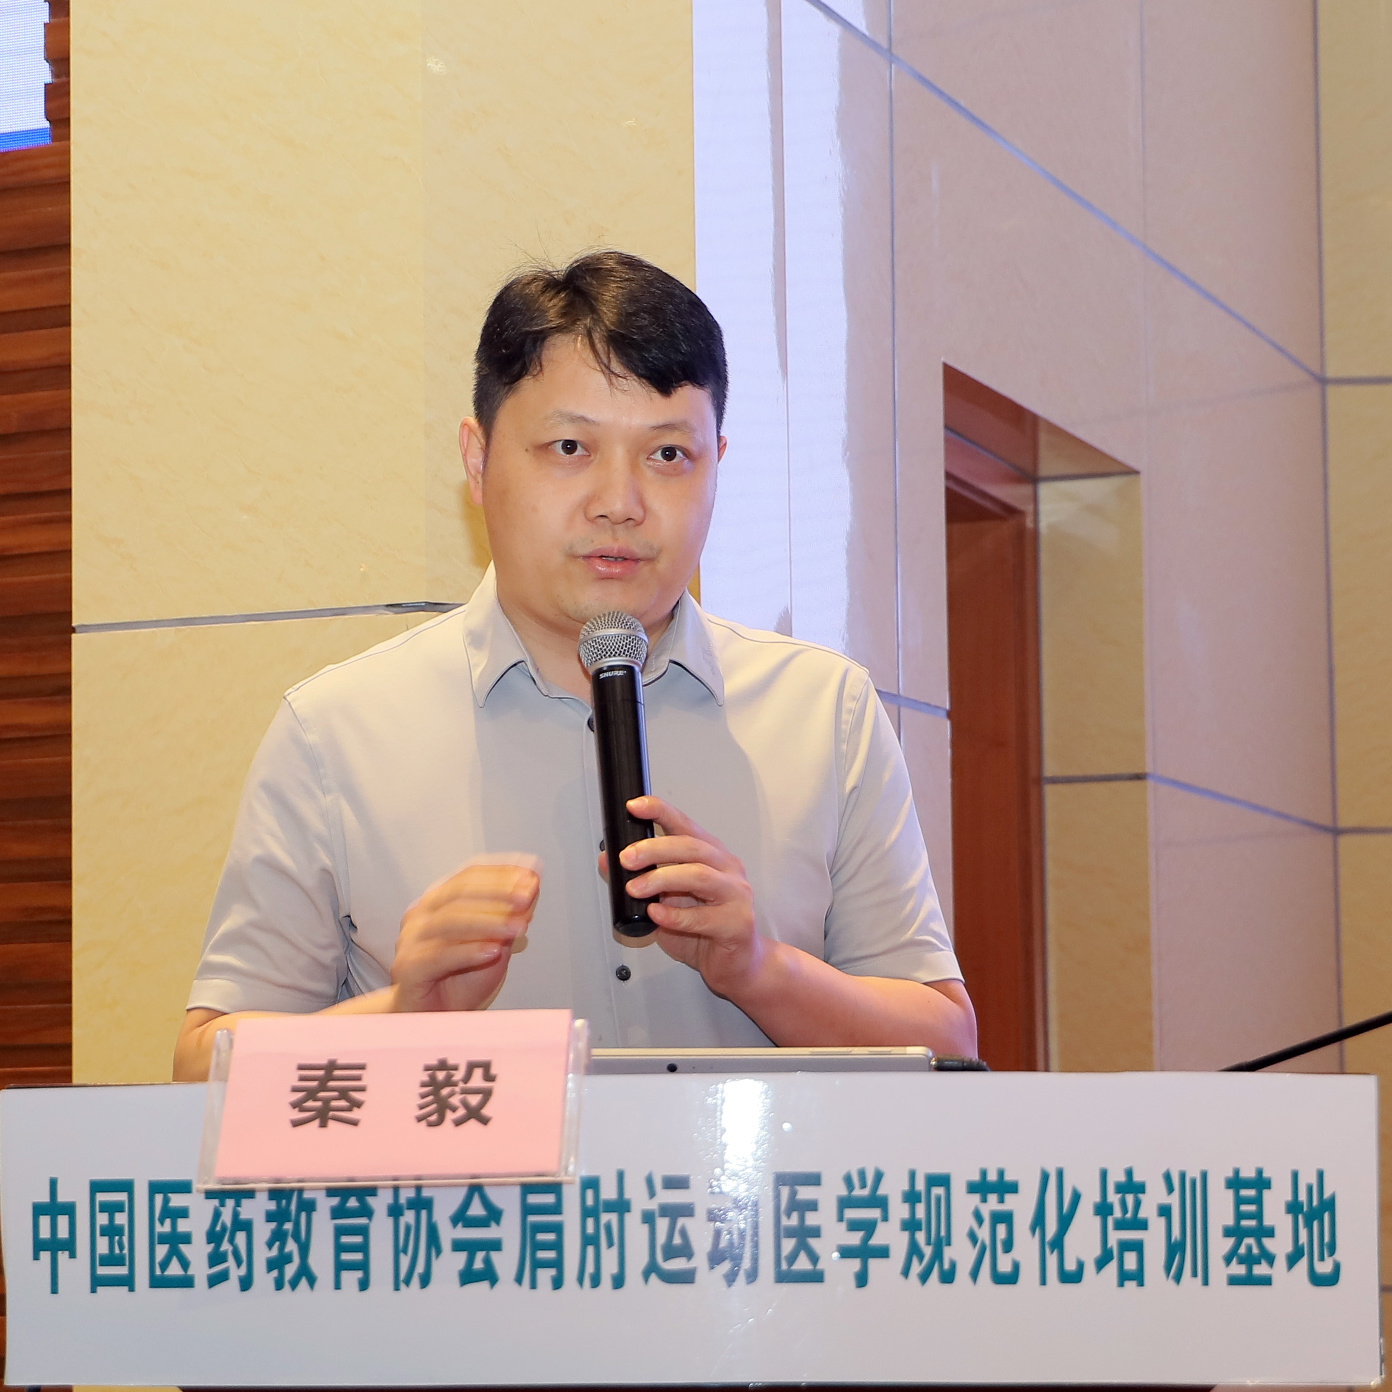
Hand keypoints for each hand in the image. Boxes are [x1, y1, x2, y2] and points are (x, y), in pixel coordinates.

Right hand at [391, 860, 538, 1012]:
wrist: (437, 1018)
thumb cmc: (463, 978)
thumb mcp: (496, 941)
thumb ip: (511, 914)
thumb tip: (534, 882)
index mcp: (439, 902)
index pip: (469, 876)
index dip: (501, 873)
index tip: (532, 873)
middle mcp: (421, 915)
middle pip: (458, 893)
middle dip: (498, 893)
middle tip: (527, 897)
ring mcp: (411, 941)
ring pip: (450, 922)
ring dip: (489, 922)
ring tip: (518, 927)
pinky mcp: (408, 968)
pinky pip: (438, 956)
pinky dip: (469, 952)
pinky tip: (493, 951)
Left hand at [611, 796, 762, 998]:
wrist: (737, 964)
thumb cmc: (705, 930)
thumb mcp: (665, 901)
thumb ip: (641, 880)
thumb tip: (607, 862)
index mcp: (711, 855)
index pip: (684, 825)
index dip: (660, 812)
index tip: (635, 806)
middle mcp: (727, 869)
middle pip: (691, 847)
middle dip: (654, 849)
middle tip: (626, 859)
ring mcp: (736, 895)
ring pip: (699, 876)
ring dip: (661, 879)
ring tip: (636, 888)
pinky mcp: (737, 923)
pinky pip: (703, 917)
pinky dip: (675, 914)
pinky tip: (657, 914)